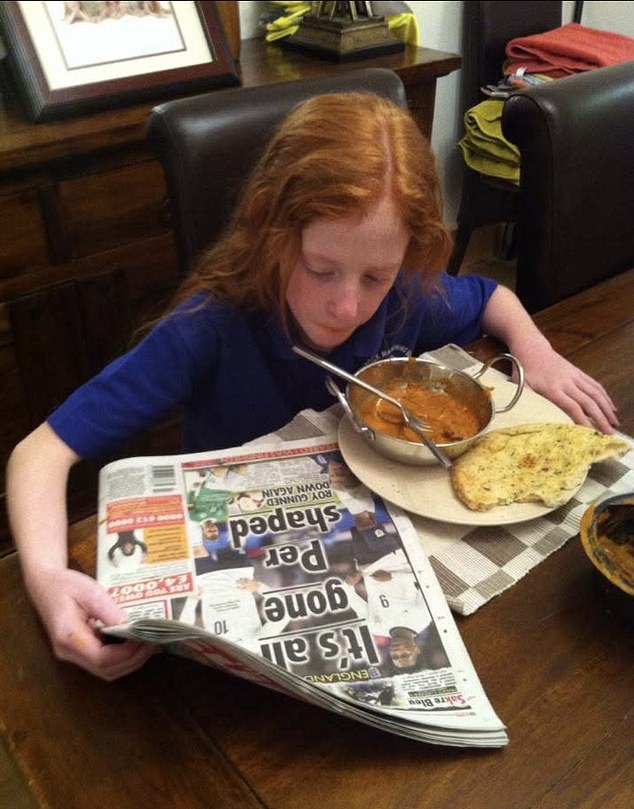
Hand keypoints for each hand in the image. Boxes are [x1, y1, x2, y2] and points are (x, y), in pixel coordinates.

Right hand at [27, 567, 157, 680]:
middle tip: (153, 643)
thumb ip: (109, 611)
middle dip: (133, 660)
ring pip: (105, 671)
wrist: (45, 584)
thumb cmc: (65, 585)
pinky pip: (103, 662)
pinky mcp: (80, 651)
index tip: (144, 639)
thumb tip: (130, 626)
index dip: (126, 653)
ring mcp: (73, 654)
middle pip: (105, 670)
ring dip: (130, 662)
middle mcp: (68, 652)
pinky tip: (136, 644)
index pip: (101, 659)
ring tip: (149, 644)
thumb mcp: (90, 591)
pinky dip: (122, 658)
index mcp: (68, 637)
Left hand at [518, 347, 618, 433]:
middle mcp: (566, 382)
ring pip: (595, 393)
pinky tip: (611, 407)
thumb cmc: (523, 369)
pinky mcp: (578, 372)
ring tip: (614, 423)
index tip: (591, 433)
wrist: (531, 347)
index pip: (571, 406)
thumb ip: (523, 400)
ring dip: (607, 409)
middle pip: (588, 402)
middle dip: (600, 419)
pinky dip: (605, 397)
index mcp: (552, 388)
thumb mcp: (519, 385)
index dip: (582, 420)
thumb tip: (521, 416)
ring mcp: (574, 376)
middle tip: (609, 434)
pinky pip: (595, 385)